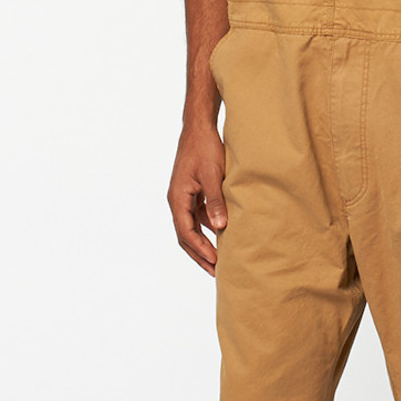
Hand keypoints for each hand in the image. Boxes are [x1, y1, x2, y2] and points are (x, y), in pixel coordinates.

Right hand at [168, 121, 227, 274]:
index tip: (215, 262)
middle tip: (216, 272)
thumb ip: (216, 201)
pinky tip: (223, 236)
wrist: (200, 127)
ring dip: (204, 244)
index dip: (200, 249)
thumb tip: (220, 228)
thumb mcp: (213, 175)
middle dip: (200, 254)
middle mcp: (177, 200)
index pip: (186, 232)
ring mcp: (184, 197)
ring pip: (191, 228)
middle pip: (185, 235)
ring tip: (219, 260)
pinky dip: (209, 229)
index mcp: (177, 198)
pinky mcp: (193, 192)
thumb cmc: (205, 148)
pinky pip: (198, 217)